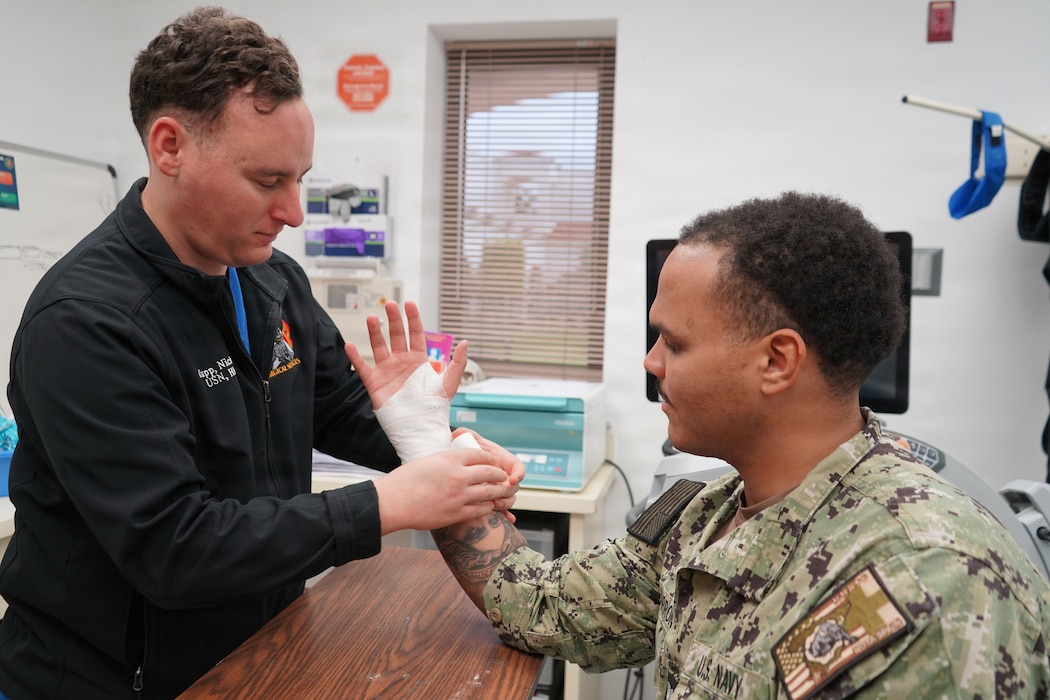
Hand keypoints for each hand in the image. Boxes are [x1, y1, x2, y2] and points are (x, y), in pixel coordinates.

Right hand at [345, 300, 466, 408]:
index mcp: (418, 360)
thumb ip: (457, 363)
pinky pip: (363, 368)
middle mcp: (401, 362)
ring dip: (374, 332)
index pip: (415, 334)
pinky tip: (350, 345)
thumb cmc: (434, 408)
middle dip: (393, 320)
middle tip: (390, 304)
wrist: (419, 428)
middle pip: (396, 335)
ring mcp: (387, 371)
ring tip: (370, 317)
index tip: (409, 304)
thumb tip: (465, 343)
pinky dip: (355, 357)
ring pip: (378, 347)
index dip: (412, 318)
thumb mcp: (449, 384)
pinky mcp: (375, 384)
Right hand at [373, 447, 518, 533]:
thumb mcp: (428, 461)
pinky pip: (481, 509)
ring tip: (501, 491)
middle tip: (502, 477)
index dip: (491, 459)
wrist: (392, 503)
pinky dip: (487, 507)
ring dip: (498, 492)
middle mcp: (458, 476)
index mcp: (450, 459)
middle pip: (491, 473)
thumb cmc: (404, 481)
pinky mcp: (457, 514)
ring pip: (490, 492)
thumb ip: (447, 461)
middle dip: (500, 475)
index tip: (494, 462)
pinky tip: (488, 505)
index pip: (481, 455)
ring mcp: (459, 496)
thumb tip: (460, 462)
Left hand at [454, 428, 524, 514]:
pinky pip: (504, 509)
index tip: (513, 478)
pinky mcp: (494, 499)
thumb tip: (459, 432)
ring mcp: (500, 488)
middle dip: (509, 491)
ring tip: (495, 504)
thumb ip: (466, 434)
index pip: (518, 467)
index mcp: (504, 462)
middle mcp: (504, 476)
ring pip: (510, 498)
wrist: (461, 465)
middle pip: (515, 486)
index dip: (518, 473)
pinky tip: (508, 519)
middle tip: (499, 493)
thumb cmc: (469, 452)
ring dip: (506, 502)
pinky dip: (507, 514)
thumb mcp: (469, 442)